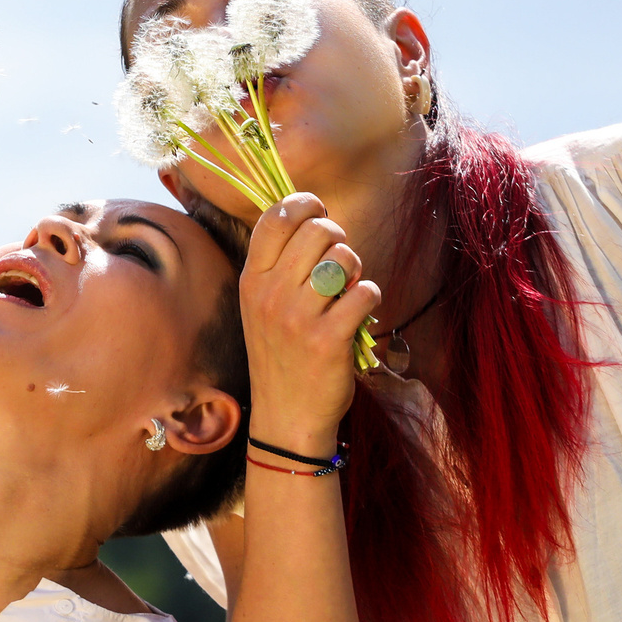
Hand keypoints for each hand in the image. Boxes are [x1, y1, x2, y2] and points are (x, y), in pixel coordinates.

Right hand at [240, 194, 380, 454]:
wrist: (286, 417)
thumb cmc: (281, 355)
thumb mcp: (262, 308)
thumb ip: (279, 265)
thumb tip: (314, 217)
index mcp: (251, 279)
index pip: (276, 216)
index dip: (305, 204)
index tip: (320, 213)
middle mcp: (270, 294)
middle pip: (317, 229)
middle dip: (338, 237)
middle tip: (339, 262)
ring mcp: (297, 317)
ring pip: (344, 257)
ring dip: (356, 269)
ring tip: (347, 291)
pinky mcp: (329, 339)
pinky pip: (365, 291)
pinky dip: (370, 298)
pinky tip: (358, 314)